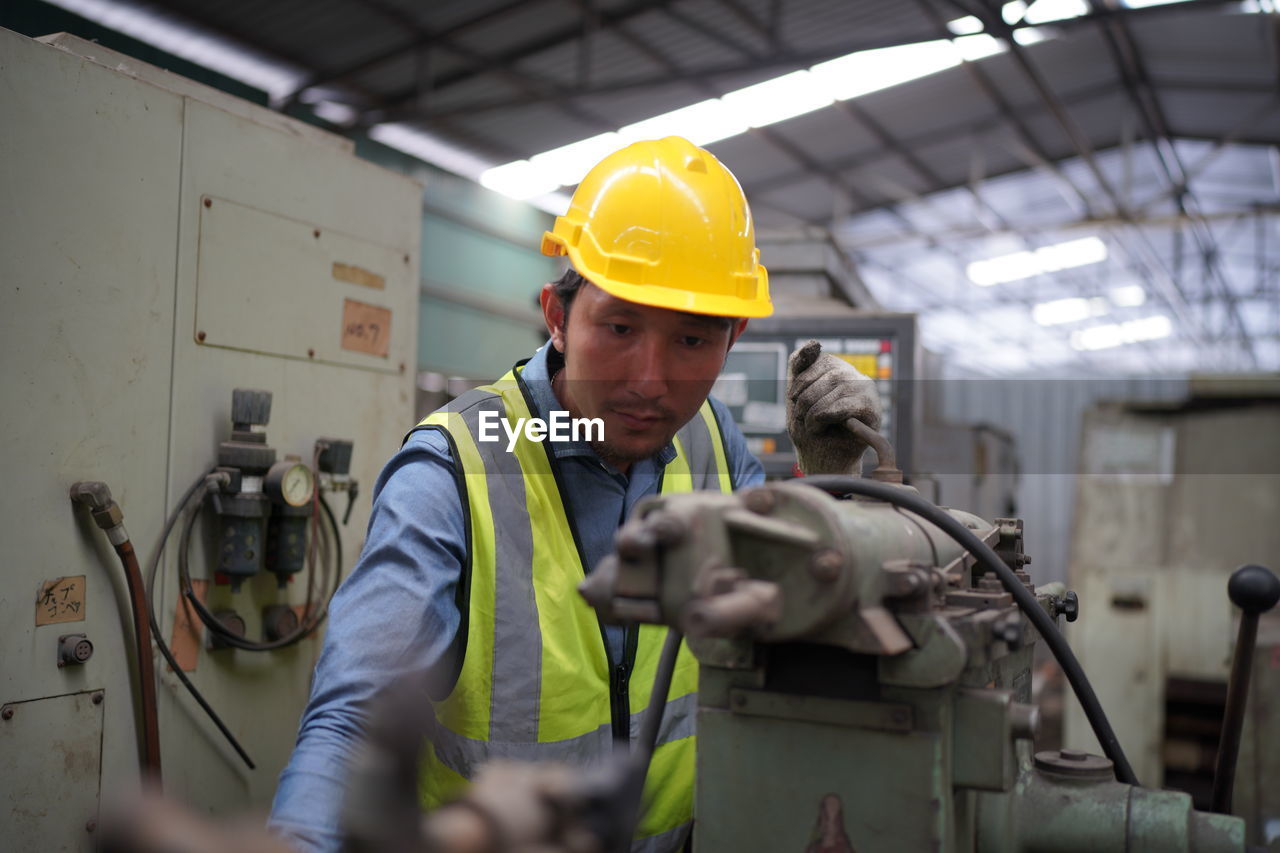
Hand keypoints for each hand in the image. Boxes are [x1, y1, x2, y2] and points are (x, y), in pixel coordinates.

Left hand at [786, 340, 881, 475]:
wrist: (821, 460)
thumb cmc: (809, 429)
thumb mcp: (796, 395)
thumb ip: (799, 367)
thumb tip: (814, 343)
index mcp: (838, 370)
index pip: (822, 360)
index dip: (803, 380)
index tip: (793, 399)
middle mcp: (856, 377)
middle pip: (831, 374)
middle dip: (808, 398)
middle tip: (801, 418)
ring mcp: (867, 393)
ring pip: (840, 388)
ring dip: (816, 410)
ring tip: (812, 426)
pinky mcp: (873, 410)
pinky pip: (849, 404)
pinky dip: (829, 415)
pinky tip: (822, 426)